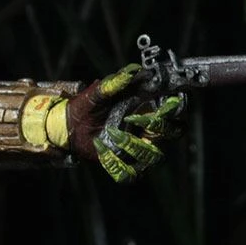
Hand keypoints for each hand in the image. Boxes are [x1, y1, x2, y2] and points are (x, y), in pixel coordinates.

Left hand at [64, 63, 183, 182]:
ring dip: (137, 145)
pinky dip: (120, 166)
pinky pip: (130, 173)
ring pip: (155, 155)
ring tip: (114, 134)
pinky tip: (104, 152)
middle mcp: (146, 130)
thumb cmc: (87, 105)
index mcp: (147, 110)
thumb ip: (114, 83)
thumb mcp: (97, 92)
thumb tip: (132, 71)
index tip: (168, 102)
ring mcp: (136, 147)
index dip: (176, 108)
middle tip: (139, 119)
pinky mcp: (122, 162)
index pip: (176, 112)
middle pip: (173, 133)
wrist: (68, 124)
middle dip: (160, 127)